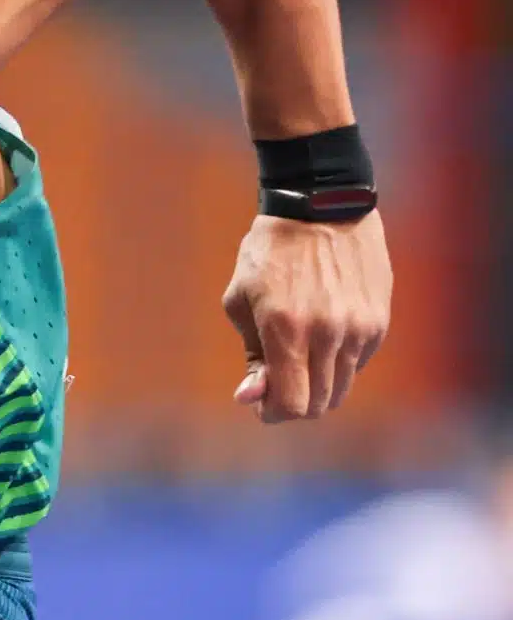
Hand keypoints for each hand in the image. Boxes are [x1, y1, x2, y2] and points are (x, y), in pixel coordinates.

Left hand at [220, 209, 389, 422]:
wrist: (322, 208)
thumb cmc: (269, 254)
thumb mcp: (241, 300)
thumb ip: (252, 355)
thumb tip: (251, 397)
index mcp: (287, 330)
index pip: (292, 403)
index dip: (274, 412)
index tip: (262, 403)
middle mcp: (328, 333)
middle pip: (318, 403)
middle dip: (293, 402)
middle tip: (277, 384)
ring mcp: (359, 328)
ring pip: (341, 387)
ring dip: (317, 385)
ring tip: (298, 359)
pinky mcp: (379, 320)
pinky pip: (358, 363)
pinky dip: (338, 363)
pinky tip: (323, 336)